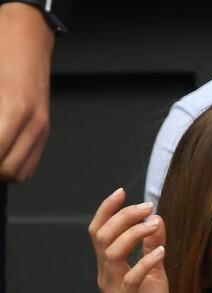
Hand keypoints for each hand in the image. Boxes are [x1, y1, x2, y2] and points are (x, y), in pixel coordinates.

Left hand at [0, 3, 53, 181]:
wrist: (26, 38)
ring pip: (19, 172)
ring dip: (1, 170)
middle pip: (7, 170)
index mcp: (16, 108)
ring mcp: (42, 128)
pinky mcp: (44, 130)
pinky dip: (13, 166)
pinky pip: (29, 164)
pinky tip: (2, 154)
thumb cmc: (2, 53)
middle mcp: (34, 122)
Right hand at [89, 189, 168, 292]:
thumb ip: (152, 249)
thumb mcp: (154, 275)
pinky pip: (130, 280)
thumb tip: (157, 220)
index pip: (99, 232)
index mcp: (110, 267)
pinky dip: (144, 262)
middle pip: (103, 236)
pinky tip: (161, 253)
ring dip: (133, 234)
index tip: (121, 191)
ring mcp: (113, 291)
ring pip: (111, 253)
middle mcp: (106, 276)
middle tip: (147, 206)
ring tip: (154, 223)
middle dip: (123, 216)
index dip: (106, 210)